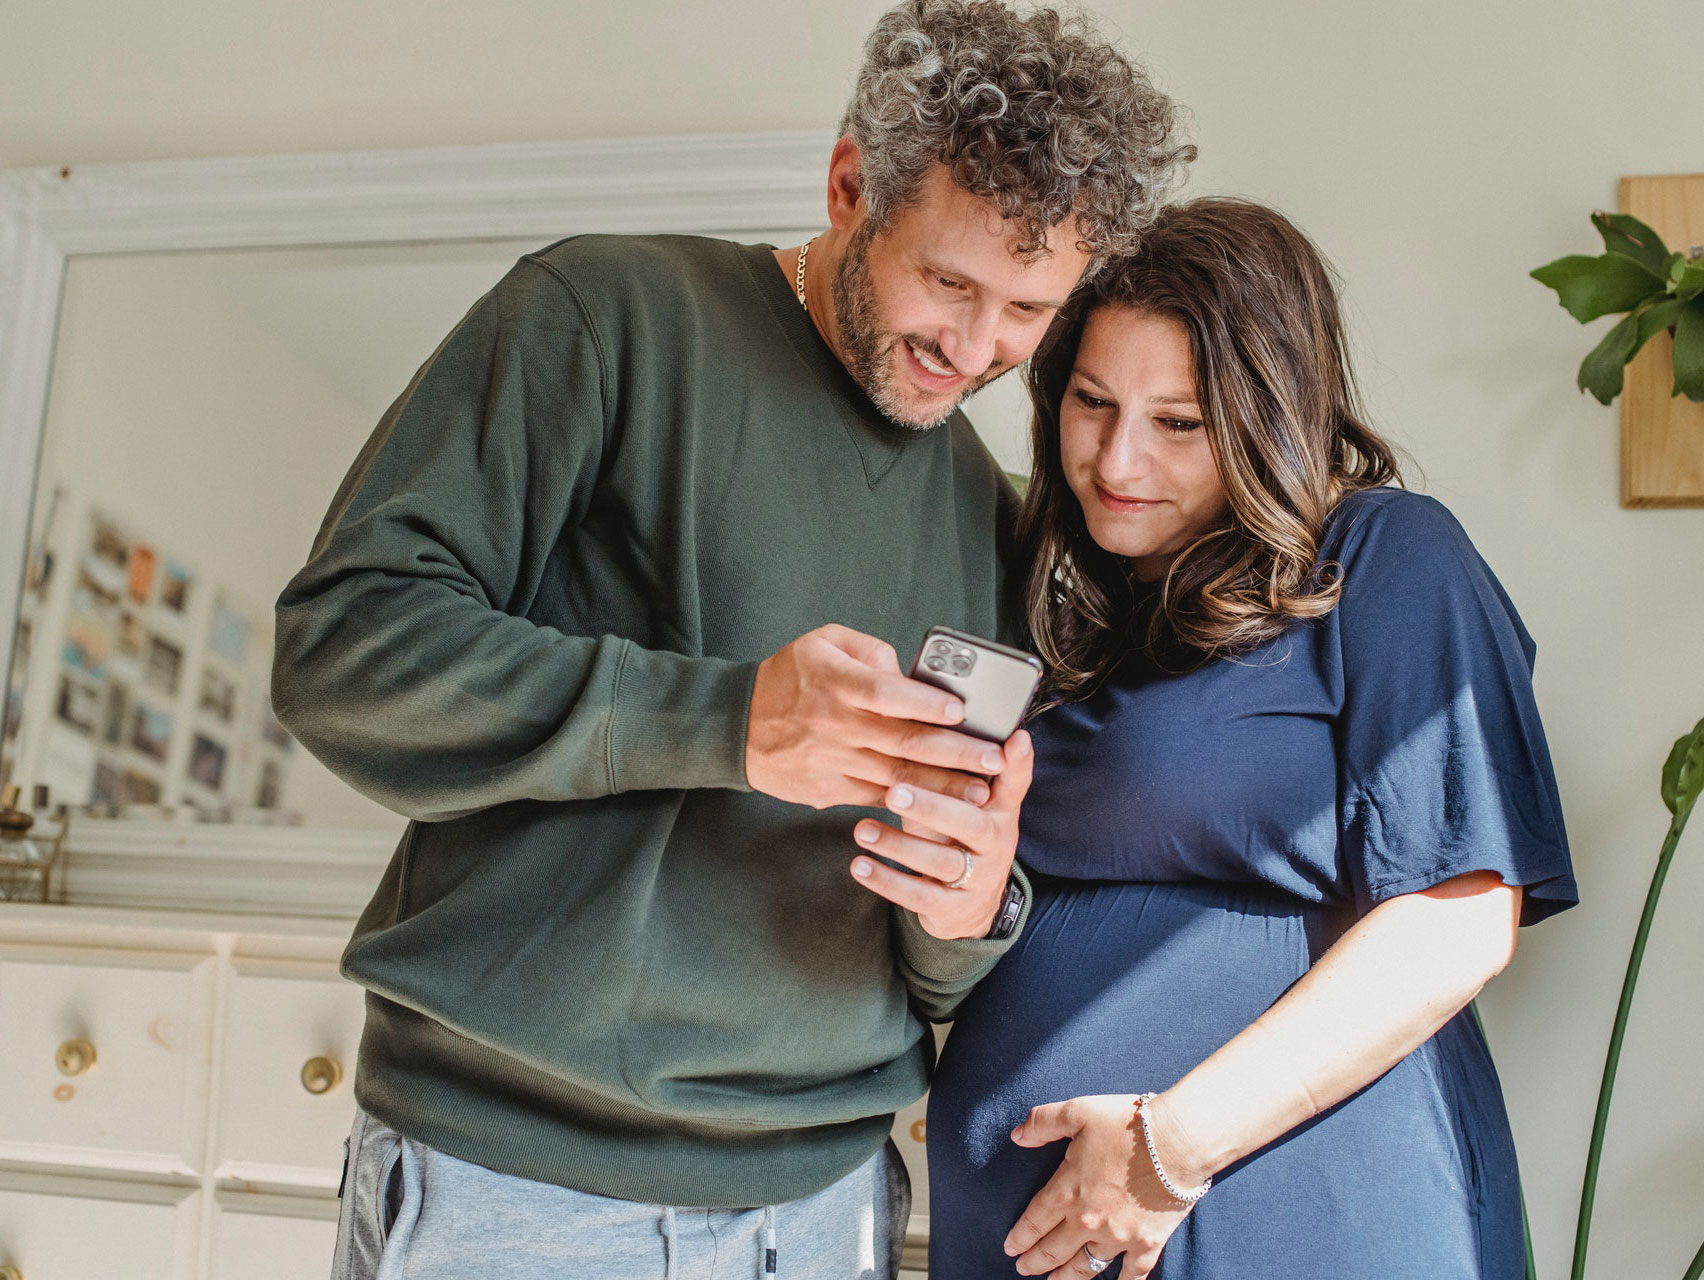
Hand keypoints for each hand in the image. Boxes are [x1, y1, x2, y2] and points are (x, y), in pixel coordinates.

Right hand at [746, 624, 1005, 809]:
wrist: (735, 726)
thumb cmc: (787, 677)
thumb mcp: (822, 641)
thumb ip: (870, 650)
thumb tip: (908, 673)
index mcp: (835, 681)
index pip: (886, 694)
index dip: (925, 703)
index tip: (961, 712)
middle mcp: (835, 724)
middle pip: (903, 740)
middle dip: (955, 752)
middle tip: (994, 759)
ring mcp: (832, 761)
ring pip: (896, 775)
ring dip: (942, 785)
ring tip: (982, 790)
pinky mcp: (829, 790)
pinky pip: (876, 796)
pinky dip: (910, 802)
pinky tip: (942, 808)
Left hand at [848, 728, 1031, 937]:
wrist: (967, 908)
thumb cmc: (955, 837)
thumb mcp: (961, 803)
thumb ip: (952, 769)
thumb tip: (919, 715)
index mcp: (1000, 811)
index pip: (1014, 783)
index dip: (1017, 763)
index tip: (1014, 739)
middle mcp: (996, 843)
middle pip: (970, 823)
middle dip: (933, 806)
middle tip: (895, 791)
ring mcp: (979, 878)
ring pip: (941, 860)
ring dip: (898, 844)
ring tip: (862, 829)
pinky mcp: (955, 909)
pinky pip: (920, 895)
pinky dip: (888, 880)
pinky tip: (860, 866)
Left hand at [1005, 1094, 1201, 1277]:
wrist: (1179, 1141)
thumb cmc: (1128, 1123)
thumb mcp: (1078, 1111)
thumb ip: (1042, 1122)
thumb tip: (1017, 1135)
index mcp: (1067, 1191)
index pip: (1034, 1221)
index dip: (1020, 1237)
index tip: (1010, 1247)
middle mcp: (1088, 1221)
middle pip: (1054, 1250)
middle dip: (1035, 1261)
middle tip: (1024, 1268)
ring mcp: (1118, 1236)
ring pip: (1086, 1267)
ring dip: (1067, 1278)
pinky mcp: (1147, 1244)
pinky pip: (1131, 1275)